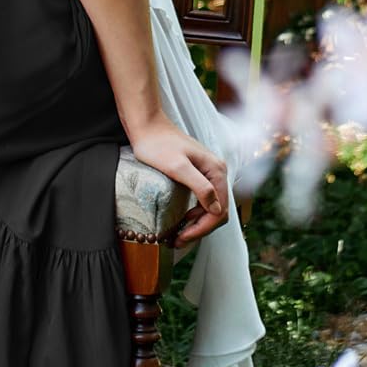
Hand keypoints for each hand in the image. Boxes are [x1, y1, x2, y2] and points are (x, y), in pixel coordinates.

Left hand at [123, 114, 229, 248]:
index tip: (182, 238)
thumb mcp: (177, 167)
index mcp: (216, 171)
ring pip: (211, 207)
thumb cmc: (157, 144)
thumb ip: (200, 186)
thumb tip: (216, 209)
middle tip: (178, 242)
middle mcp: (217, 172)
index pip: (219, 210)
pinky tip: (183, 220)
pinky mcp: (198, 173)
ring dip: (198, 223)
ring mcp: (208, 173)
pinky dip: (195, 213)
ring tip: (179, 235)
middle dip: (201, 229)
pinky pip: (203, 199)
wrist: (147, 125)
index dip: (203, 228)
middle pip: (218, 211)